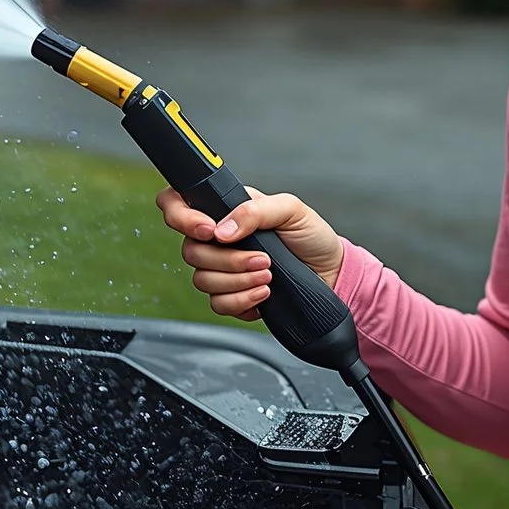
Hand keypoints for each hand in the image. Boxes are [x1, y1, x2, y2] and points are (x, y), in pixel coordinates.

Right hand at [155, 185, 342, 319]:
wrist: (331, 273)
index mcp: (225, 210)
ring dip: (238, 281)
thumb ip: (254, 211)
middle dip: (228, 259)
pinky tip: (264, 293)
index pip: (177, 204)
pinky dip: (242, 301)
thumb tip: (222, 230)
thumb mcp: (290, 210)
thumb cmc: (311, 236)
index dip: (182, 217)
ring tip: (268, 275)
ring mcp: (222, 269)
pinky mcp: (232, 296)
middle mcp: (218, 239)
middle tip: (263, 258)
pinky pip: (217, 304)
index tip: (210, 230)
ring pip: (202, 280)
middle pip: (191, 252)